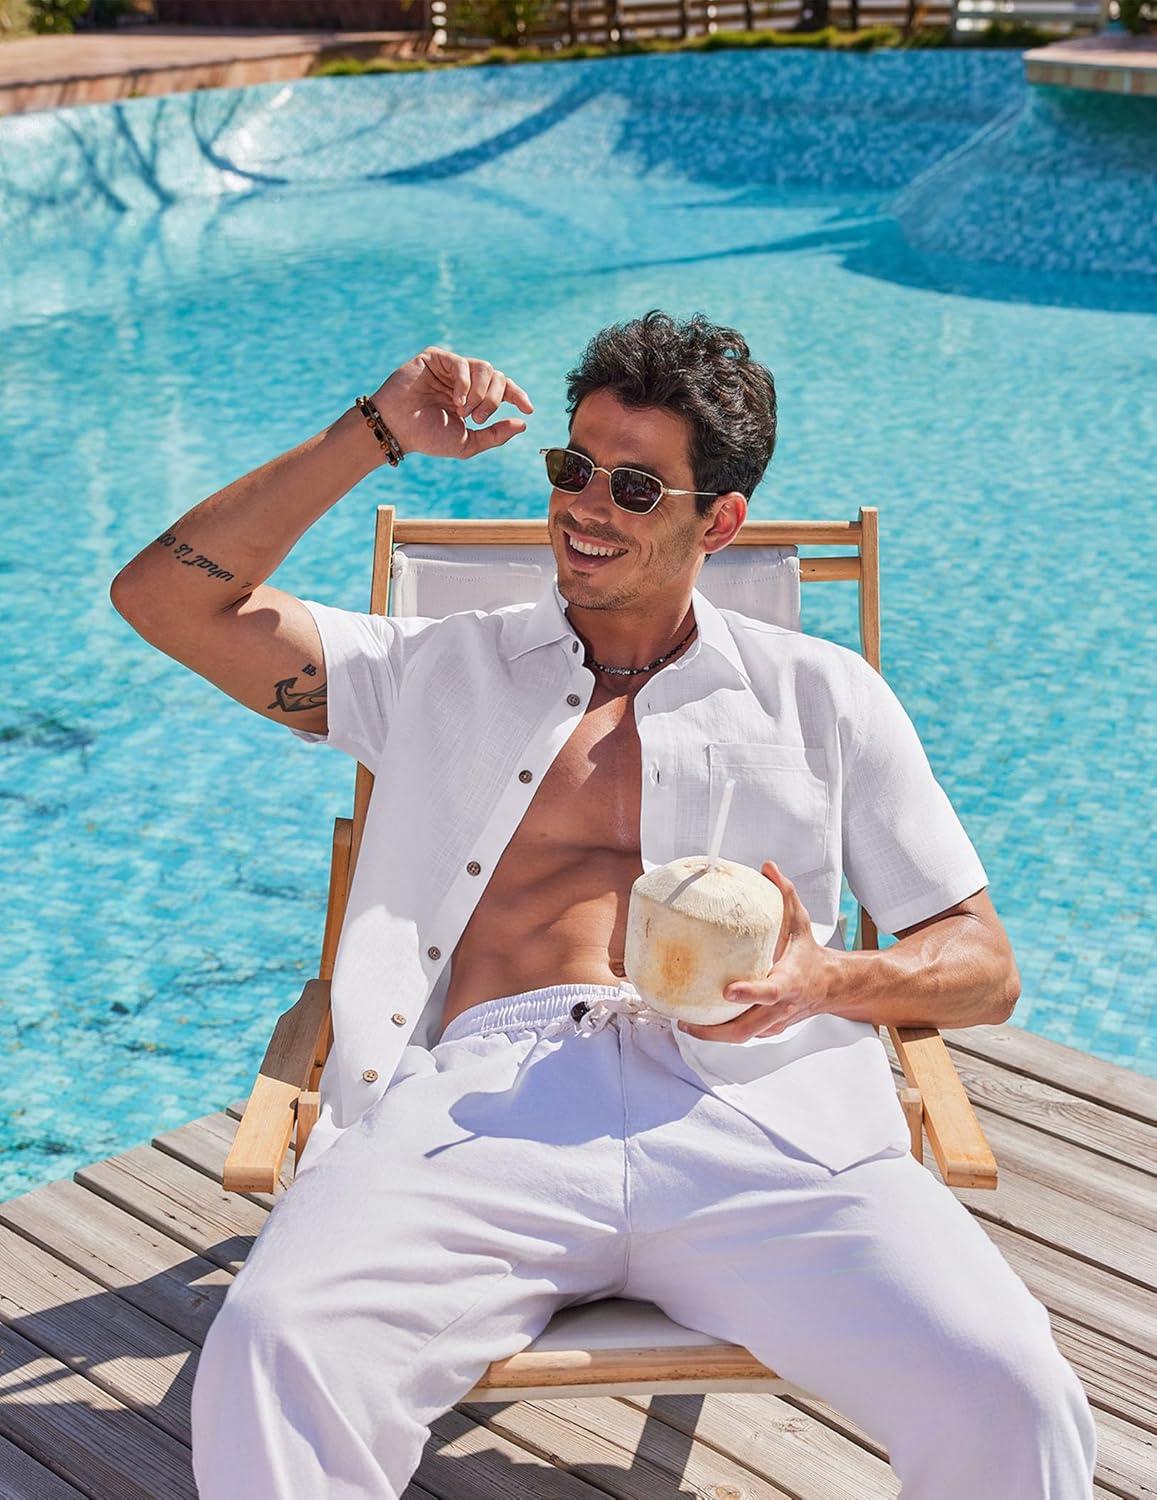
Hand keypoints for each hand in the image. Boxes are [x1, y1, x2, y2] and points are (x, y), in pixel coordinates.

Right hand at [370, 347, 533, 460]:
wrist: (397, 429)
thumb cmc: (428, 437)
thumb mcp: (468, 443)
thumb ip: (495, 434)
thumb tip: (523, 424)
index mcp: (473, 397)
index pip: (502, 387)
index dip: (517, 394)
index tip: (529, 409)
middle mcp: (463, 380)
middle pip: (496, 376)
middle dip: (493, 399)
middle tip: (478, 417)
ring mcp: (450, 368)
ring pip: (484, 368)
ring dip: (481, 393)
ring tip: (465, 411)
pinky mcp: (435, 358)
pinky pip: (462, 363)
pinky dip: (465, 384)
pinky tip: (456, 400)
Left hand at [677, 860, 831, 1041]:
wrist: (831, 985)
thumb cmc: (809, 952)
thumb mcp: (801, 921)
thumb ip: (785, 894)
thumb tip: (767, 866)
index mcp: (789, 980)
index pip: (770, 991)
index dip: (750, 993)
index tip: (727, 991)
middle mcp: (782, 1006)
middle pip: (748, 1028)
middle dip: (715, 1031)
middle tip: (686, 1021)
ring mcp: (775, 1021)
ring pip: (743, 1036)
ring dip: (713, 1035)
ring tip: (684, 1023)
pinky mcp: (769, 1028)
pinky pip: (744, 1035)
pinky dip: (722, 1033)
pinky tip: (700, 1023)